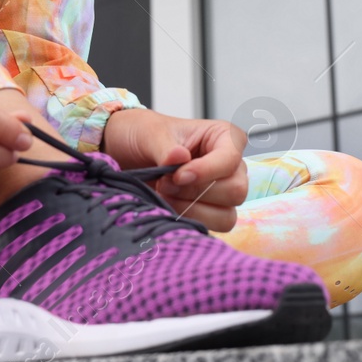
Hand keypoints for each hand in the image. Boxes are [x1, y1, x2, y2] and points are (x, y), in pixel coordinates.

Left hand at [100, 111, 248, 230]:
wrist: (126, 154)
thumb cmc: (145, 136)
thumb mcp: (150, 134)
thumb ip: (165, 147)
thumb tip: (180, 158)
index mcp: (225, 137)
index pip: (231, 160)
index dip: (205, 171)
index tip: (177, 175)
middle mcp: (230, 166)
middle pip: (235, 191)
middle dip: (196, 192)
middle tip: (166, 183)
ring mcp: (222, 192)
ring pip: (226, 215)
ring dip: (191, 209)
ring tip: (165, 194)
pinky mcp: (210, 213)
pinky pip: (210, 228)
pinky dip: (186, 220)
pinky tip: (167, 205)